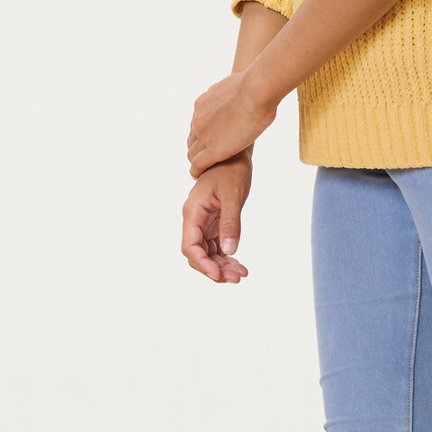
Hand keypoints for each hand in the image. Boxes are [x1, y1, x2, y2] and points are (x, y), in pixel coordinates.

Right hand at [183, 150, 251, 282]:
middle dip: (214, 269)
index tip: (218, 274)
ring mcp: (203, 223)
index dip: (202, 264)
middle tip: (236, 277)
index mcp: (193, 212)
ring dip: (221, 266)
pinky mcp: (212, 223)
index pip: (190, 246)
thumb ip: (231, 223)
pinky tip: (239, 265)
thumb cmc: (231, 170)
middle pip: (197, 254)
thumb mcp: (233, 195)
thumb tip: (230, 251)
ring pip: (207, 253)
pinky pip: (215, 247)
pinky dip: (225, 257)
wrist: (234, 153)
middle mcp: (194, 220)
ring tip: (241, 274)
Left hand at [188, 68, 277, 177]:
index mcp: (202, 104)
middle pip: (192, 140)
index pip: (197, 124)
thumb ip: (231, 94)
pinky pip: (198, 164)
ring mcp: (204, 135)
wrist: (256, 90)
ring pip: (192, 153)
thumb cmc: (255, 86)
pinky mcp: (214, 149)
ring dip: (198, 161)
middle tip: (207, 158)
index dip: (203, 135)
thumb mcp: (236, 85)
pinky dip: (197, 171)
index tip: (211, 141)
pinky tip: (199, 175)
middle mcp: (198, 119)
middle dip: (198, 149)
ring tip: (204, 169)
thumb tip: (239, 92)